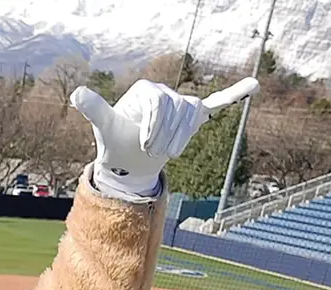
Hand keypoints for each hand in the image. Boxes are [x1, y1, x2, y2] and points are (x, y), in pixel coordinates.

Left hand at [70, 77, 259, 197]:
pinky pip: (215, 103)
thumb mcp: (105, 127)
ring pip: (193, 117)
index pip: (161, 103)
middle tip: (152, 151)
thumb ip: (95, 109)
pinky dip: (233, 95)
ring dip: (181, 138)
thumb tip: (77, 92)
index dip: (154, 126)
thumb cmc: (116, 143)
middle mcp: (165, 92)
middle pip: (178, 111)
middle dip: (166, 135)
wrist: (129, 163)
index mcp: (146, 90)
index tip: (143, 143)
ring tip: (166, 152)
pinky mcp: (191, 117)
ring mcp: (179, 104)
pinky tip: (253, 85)